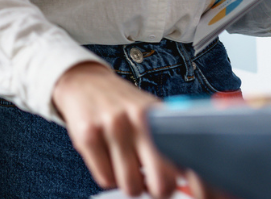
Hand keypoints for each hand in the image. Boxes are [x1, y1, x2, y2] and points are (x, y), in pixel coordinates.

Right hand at [52, 62, 178, 197]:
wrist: (84, 82)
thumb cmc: (121, 103)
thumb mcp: (150, 114)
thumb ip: (167, 140)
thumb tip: (185, 178)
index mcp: (158, 115)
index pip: (183, 162)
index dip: (182, 180)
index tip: (174, 182)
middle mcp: (138, 119)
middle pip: (161, 182)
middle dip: (157, 191)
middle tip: (151, 184)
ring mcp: (112, 127)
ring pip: (130, 185)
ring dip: (130, 184)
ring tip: (127, 169)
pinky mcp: (87, 136)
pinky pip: (106, 178)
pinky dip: (108, 176)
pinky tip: (108, 161)